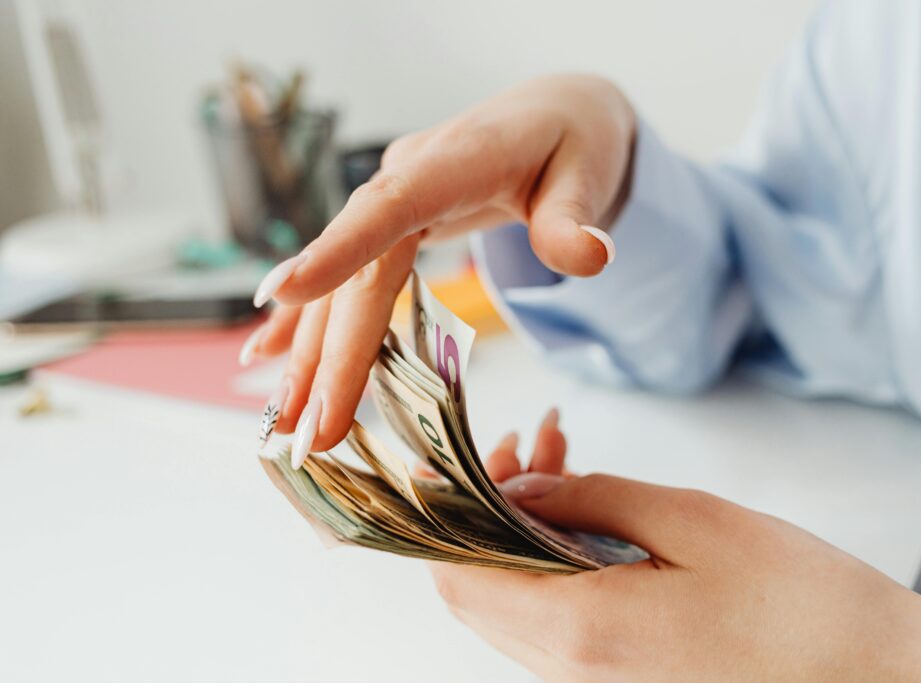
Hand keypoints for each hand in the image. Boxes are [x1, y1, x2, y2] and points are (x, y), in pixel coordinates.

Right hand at [240, 74, 635, 464]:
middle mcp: (408, 178)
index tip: (283, 296)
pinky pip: (346, 275)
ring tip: (285, 418)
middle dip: (331, 354)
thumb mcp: (588, 173)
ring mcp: (394, 199)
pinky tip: (268, 354)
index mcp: (453, 161)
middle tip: (309, 430)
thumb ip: (575, 218)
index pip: (388, 208)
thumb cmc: (573, 141)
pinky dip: (310, 318)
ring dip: (312, 352)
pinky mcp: (393, 220)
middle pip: (359, 273)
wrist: (555, 113)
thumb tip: (590, 257)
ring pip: (343, 283)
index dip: (336, 251)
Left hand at [431, 416, 920, 681]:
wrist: (879, 681)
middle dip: (486, 503)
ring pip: (515, 597)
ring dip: (521, 524)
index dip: (446, 508)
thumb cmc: (802, 603)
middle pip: (476, 587)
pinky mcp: (619, 674)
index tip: (466, 448)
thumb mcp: (691, 522)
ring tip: (563, 457)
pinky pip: (553, 614)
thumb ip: (590, 498)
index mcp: (580, 629)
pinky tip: (588, 507)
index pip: (458, 574)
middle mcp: (570, 668)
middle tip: (532, 440)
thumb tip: (518, 482)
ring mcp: (592, 679)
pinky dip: (552, 556)